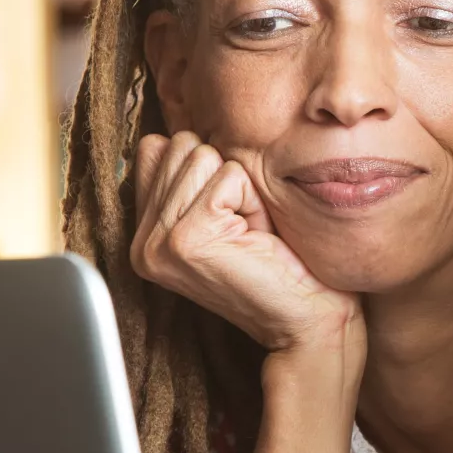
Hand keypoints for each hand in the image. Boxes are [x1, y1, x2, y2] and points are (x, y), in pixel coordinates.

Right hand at [131, 132, 362, 368]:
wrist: (310, 321)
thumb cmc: (283, 265)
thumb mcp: (228, 215)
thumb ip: (192, 179)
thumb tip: (173, 131)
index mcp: (145, 234)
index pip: (157, 147)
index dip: (211, 169)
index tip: (230, 218)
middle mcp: (142, 241)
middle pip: (181, 144)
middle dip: (227, 176)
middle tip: (245, 229)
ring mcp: (159, 242)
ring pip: (203, 155)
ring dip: (243, 189)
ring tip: (251, 234)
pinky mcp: (187, 238)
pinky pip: (229, 176)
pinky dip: (255, 201)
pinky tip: (258, 239)